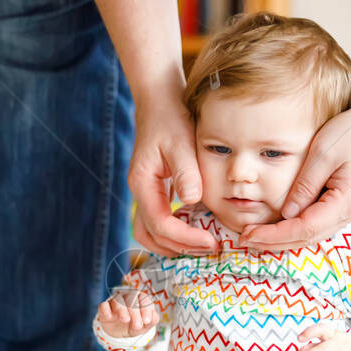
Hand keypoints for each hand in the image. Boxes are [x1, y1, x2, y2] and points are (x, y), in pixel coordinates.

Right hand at [96, 288, 159, 338]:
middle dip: (135, 313)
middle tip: (137, 326)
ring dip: (122, 310)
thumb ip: (153, 319)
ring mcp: (115, 302)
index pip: (144, 298)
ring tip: (125, 320)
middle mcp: (127, 297)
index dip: (146, 309)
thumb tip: (152, 318)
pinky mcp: (104, 308)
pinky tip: (110, 317)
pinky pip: (103, 305)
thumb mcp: (146, 324)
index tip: (147, 321)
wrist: (121, 333)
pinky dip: (106, 310)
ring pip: (117, 300)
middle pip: (131, 298)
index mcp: (140, 298)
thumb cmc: (136, 324)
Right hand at [128, 97, 218, 257]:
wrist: (160, 101)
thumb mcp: (181, 142)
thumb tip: (191, 199)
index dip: (185, 238)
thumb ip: (186, 172)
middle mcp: (140, 192)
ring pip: (150, 233)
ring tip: (202, 246)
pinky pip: (158, 222)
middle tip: (210, 249)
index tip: (210, 242)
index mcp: (142, 183)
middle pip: (151, 235)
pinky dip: (175, 233)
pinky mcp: (154, 192)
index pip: (160, 223)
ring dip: (174, 245)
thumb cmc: (171, 119)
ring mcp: (145, 193)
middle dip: (180, 247)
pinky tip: (196, 231)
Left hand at [240, 92, 350, 248]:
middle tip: (244, 240)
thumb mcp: (322, 153)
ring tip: (256, 238)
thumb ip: (304, 186)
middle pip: (308, 239)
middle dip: (274, 243)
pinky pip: (318, 225)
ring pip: (312, 236)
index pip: (304, 229)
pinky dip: (296, 230)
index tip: (248, 235)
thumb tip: (286, 215)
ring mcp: (350, 211)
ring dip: (284, 240)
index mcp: (347, 202)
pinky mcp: (346, 205)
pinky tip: (277, 228)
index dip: (274, 235)